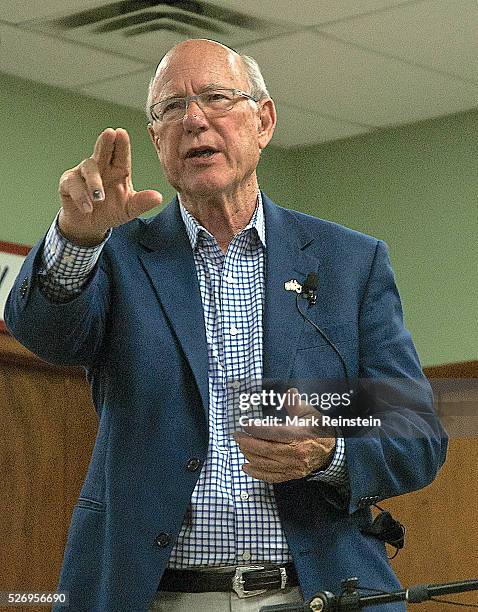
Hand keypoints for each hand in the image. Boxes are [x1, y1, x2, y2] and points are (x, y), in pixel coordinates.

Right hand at [58, 128, 162, 244]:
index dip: (121, 144)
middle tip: (110, 133)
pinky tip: (88, 207)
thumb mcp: (129, 210)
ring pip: (88, 168)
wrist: (90, 226)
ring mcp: (83, 173)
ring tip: (99, 198)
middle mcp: (101, 167)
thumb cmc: (111, 211)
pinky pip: (72, 185)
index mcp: (118, 170)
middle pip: (102, 151)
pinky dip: (81, 196)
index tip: (122, 133)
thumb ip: (141, 203)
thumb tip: (158, 197)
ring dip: (94, 182)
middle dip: (105, 142)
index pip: (121, 154)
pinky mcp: (68, 184)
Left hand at [234, 388, 335, 482]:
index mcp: (301, 436)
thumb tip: (290, 392)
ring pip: (267, 463)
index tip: (246, 424)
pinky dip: (257, 473)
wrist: (332, 450)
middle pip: (267, 449)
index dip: (258, 429)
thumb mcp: (309, 413)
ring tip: (240, 446)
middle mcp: (297, 453)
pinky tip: (246, 467)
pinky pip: (272, 477)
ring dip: (250, 455)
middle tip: (237, 435)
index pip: (275, 433)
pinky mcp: (292, 475)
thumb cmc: (318, 428)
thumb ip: (296, 404)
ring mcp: (294, 467)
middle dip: (249, 442)